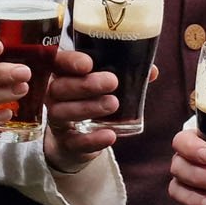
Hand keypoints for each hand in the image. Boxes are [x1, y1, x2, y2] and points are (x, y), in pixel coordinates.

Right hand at [44, 48, 117, 172]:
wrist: (78, 139)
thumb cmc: (92, 100)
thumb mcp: (105, 85)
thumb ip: (125, 75)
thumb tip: (152, 70)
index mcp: (62, 75)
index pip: (57, 62)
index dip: (69, 61)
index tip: (88, 63)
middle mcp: (54, 96)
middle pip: (59, 87)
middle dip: (85, 84)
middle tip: (112, 82)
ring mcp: (57, 120)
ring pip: (62, 113)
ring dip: (88, 108)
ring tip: (113, 104)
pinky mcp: (66, 143)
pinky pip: (74, 142)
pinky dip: (92, 139)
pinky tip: (110, 135)